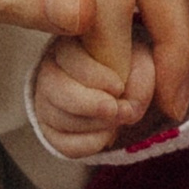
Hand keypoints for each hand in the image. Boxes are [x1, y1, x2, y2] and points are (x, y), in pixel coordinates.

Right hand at [30, 31, 160, 158]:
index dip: (95, 76)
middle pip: (56, 89)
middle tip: (116, 109)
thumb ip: (140, 76)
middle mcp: (50, 72)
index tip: (119, 86)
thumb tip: (127, 109)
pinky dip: (89, 144)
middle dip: (90, 104)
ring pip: (58, 118)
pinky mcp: (51, 130)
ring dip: (95, 124)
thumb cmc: (129, 67)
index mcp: (70, 45)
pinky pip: (62, 143)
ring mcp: (46, 102)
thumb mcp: (141, 62)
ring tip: (117, 119)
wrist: (124, 91)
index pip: (69, 57)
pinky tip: (107, 134)